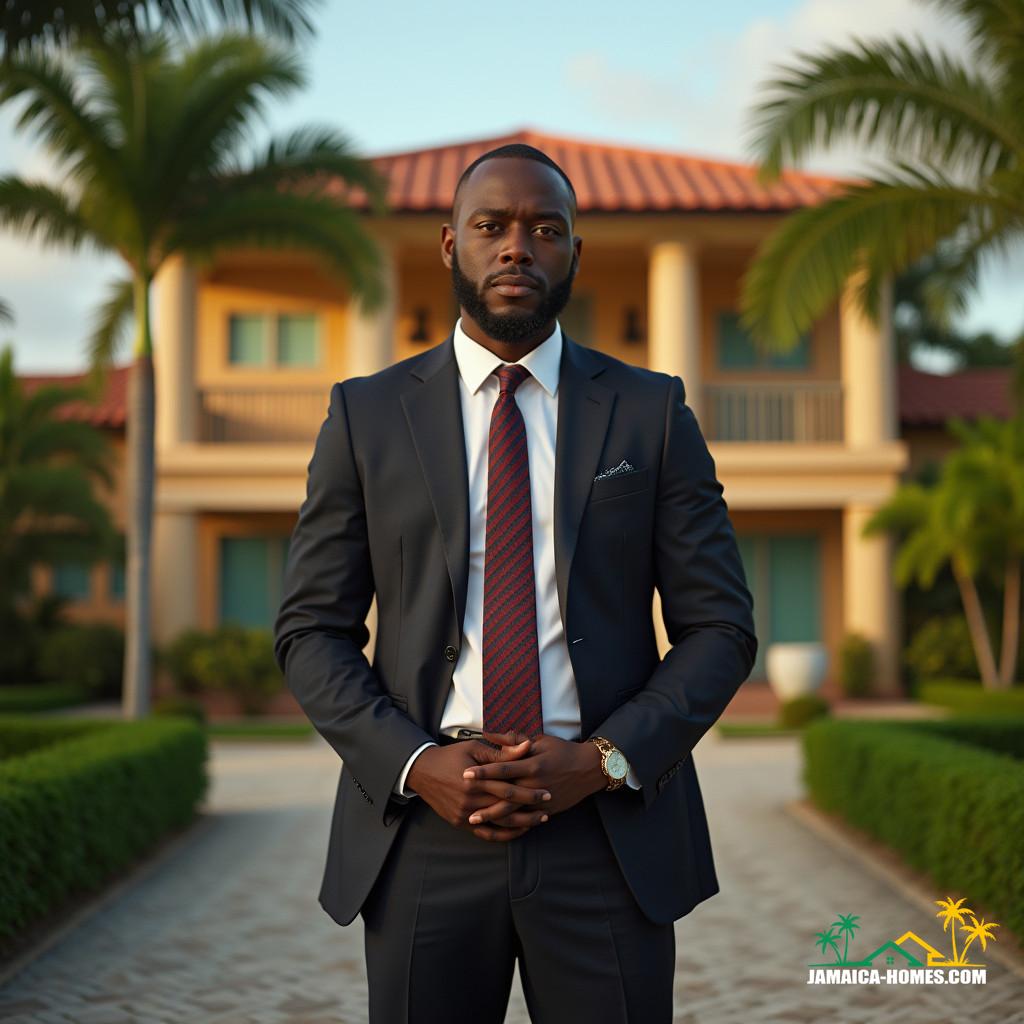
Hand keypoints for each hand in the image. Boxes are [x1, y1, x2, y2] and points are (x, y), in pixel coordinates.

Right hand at [405, 732, 552, 841]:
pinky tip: (517, 831)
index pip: (508, 789)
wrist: (422, 771)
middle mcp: (470, 800)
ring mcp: (464, 814)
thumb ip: (502, 752)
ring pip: (498, 824)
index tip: (547, 791)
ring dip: (520, 824)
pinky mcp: (459, 822)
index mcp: (475, 780)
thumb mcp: (475, 748)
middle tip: (548, 808)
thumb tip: (527, 747)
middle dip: (529, 809)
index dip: (530, 792)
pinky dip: (503, 834)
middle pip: (506, 808)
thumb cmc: (451, 756)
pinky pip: (485, 833)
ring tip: (538, 821)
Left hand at [462, 734, 605, 822]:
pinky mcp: (547, 811)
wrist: (589, 769)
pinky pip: (526, 820)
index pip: (503, 769)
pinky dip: (510, 825)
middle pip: (504, 794)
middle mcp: (535, 784)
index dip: (484, 772)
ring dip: (492, 816)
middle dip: (482, 799)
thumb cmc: (562, 751)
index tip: (465, 773)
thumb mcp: (540, 740)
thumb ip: (514, 740)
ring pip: (513, 812)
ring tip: (474, 820)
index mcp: (532, 765)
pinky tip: (496, 828)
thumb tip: (490, 733)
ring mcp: (541, 800)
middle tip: (463, 801)